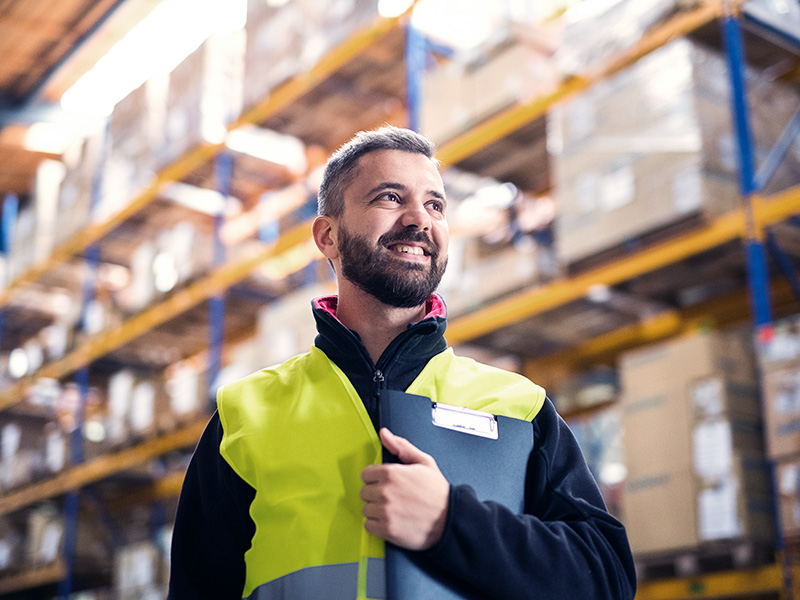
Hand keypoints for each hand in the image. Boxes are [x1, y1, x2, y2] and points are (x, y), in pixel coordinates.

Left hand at [360, 428, 449, 549]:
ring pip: (366, 509)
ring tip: (393, 510)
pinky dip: (377, 526)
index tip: (386, 484)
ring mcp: (385, 511)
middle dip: (376, 494)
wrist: (450, 519)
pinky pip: (368, 526)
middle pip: (364, 492)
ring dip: (376, 511)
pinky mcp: (387, 529)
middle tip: (393, 498)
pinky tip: (391, 521)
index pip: (366, 474)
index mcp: (391, 473)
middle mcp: (385, 491)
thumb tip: (384, 434)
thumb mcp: (424, 462)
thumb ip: (401, 446)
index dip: (376, 479)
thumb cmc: (437, 492)